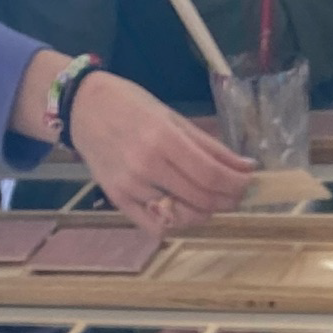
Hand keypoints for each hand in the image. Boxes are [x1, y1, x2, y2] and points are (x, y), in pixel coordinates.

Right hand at [12, 54, 254, 232]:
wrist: (83, 107)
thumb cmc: (131, 106)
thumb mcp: (172, 116)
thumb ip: (209, 145)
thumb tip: (246, 167)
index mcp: (162, 138)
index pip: (210, 174)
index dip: (236, 185)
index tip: (249, 184)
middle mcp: (146, 165)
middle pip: (201, 198)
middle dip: (227, 200)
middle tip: (236, 195)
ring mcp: (131, 186)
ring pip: (182, 215)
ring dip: (205, 212)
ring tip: (211, 200)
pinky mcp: (118, 200)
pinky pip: (156, 226)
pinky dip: (177, 223)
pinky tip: (184, 210)